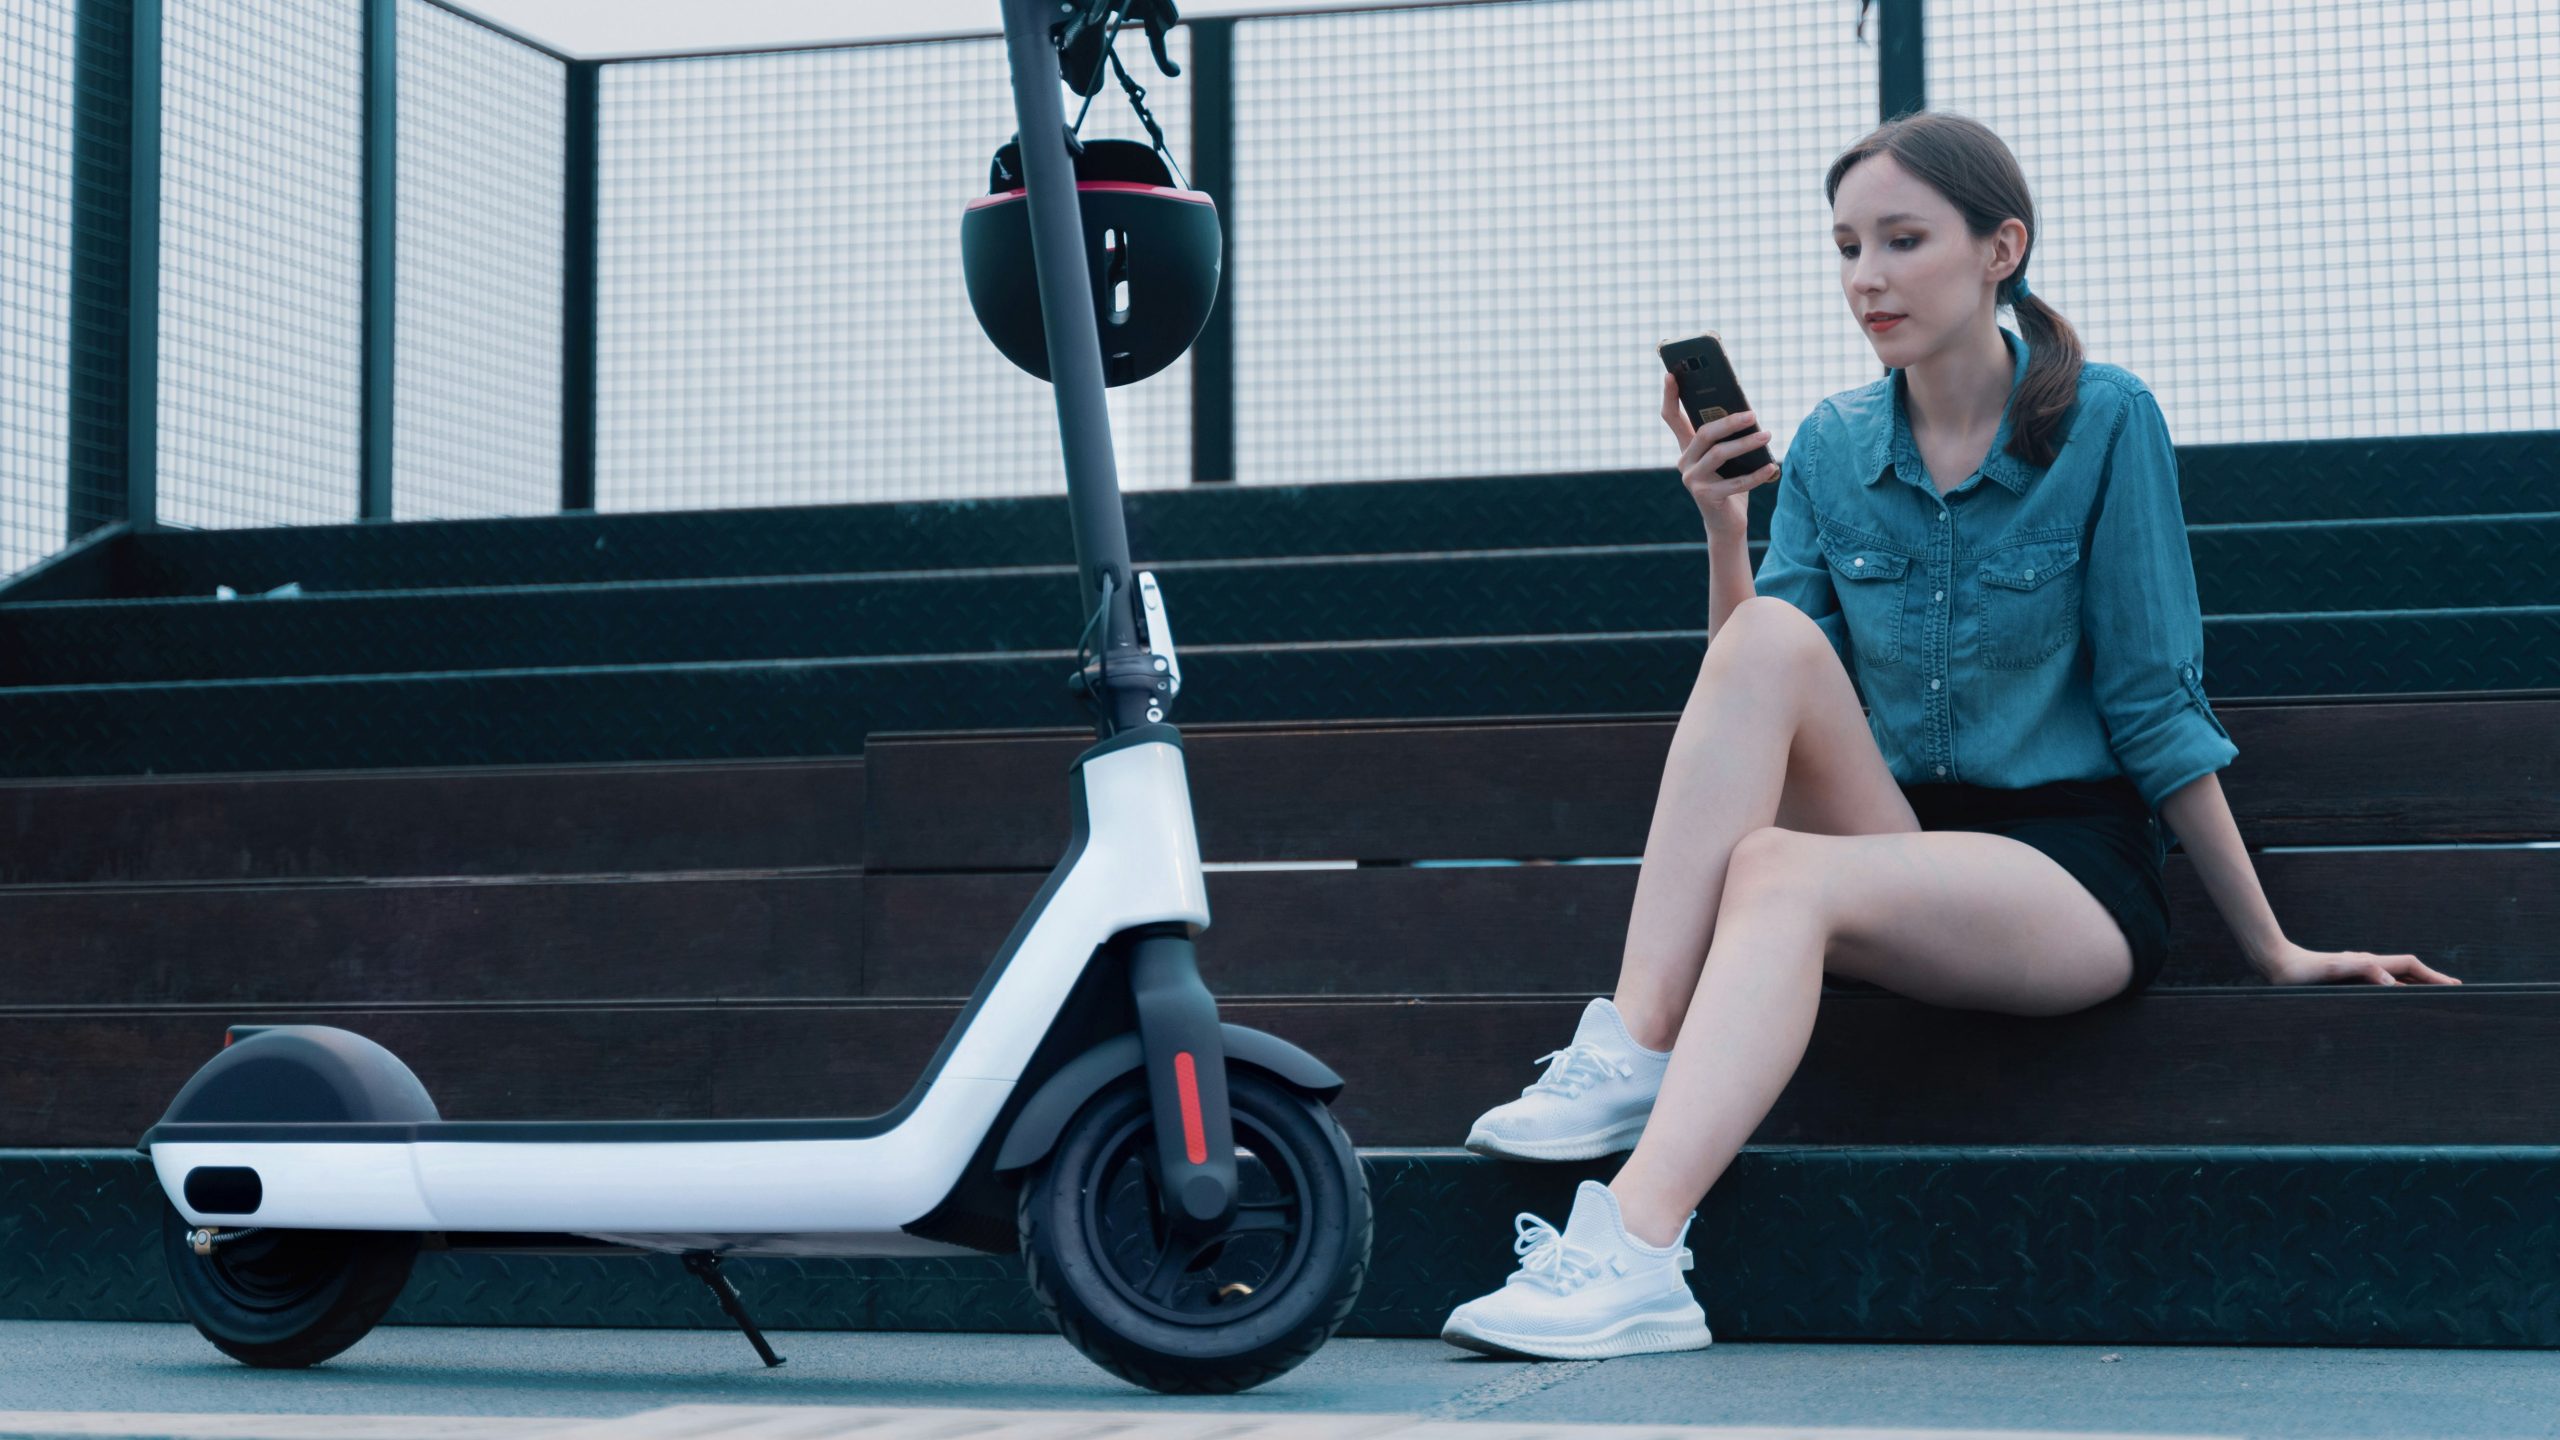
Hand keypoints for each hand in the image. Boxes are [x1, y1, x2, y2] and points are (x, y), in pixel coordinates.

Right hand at [1661, 373, 1780, 535]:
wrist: (1726, 523)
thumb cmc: (1730, 484)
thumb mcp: (1728, 458)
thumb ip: (1728, 438)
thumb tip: (1747, 415)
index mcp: (1687, 448)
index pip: (1672, 418)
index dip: (1670, 396)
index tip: (1671, 374)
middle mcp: (1684, 462)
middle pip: (1703, 433)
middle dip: (1728, 421)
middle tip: (1752, 414)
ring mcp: (1692, 480)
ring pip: (1718, 454)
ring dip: (1745, 444)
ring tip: (1767, 435)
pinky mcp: (1706, 497)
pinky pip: (1735, 482)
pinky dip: (1756, 474)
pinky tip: (1771, 466)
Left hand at [2254, 938, 2460, 986]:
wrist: (2276, 965)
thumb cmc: (2301, 971)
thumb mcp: (2332, 970)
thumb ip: (2362, 970)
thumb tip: (2392, 982)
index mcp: (2367, 962)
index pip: (2409, 965)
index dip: (2432, 975)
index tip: (2454, 986)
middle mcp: (2365, 965)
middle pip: (2406, 971)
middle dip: (2430, 980)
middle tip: (2453, 991)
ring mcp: (2357, 971)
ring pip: (2394, 978)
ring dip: (2415, 985)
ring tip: (2432, 996)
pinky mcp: (2346, 980)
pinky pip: (2379, 985)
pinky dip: (2395, 990)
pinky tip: (2395, 999)